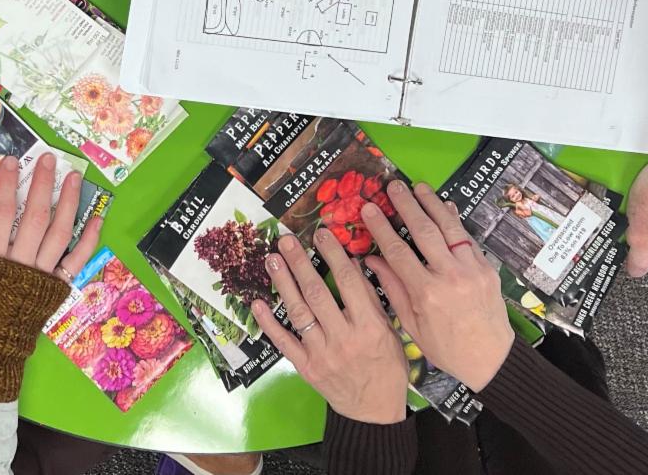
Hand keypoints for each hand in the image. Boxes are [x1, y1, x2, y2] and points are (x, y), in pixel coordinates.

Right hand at [0, 152, 103, 276]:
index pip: (1, 214)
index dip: (6, 186)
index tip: (11, 161)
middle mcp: (21, 266)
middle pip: (36, 218)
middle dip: (43, 186)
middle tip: (49, 159)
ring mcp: (42, 277)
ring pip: (60, 233)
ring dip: (69, 203)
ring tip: (74, 176)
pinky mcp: (56, 289)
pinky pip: (78, 261)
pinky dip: (89, 239)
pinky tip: (98, 218)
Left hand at [252, 229, 406, 423]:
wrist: (375, 414)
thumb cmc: (387, 369)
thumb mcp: (391, 332)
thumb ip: (372, 300)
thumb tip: (353, 263)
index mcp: (369, 328)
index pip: (348, 282)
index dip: (333, 254)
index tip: (321, 234)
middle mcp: (344, 339)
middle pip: (317, 293)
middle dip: (300, 263)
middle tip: (286, 240)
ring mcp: (322, 354)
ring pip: (299, 313)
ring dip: (283, 284)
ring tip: (271, 260)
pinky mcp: (306, 369)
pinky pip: (284, 343)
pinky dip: (269, 323)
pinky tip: (257, 304)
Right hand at [362, 181, 513, 391]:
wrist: (491, 359)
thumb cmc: (446, 347)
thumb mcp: (412, 325)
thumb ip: (393, 288)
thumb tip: (373, 259)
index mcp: (427, 294)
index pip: (398, 251)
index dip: (381, 227)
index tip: (369, 208)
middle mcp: (450, 277)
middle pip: (423, 231)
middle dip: (406, 205)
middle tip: (392, 185)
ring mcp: (472, 270)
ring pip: (448, 228)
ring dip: (431, 203)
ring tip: (418, 186)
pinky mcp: (487, 268)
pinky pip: (467, 238)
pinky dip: (454, 220)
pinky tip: (444, 205)